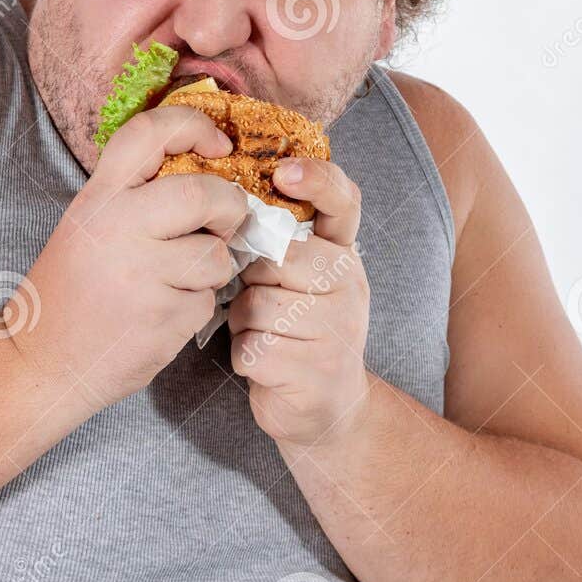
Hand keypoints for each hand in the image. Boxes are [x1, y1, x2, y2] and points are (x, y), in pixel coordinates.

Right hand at [11, 106, 248, 404]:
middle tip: (225, 220)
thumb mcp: (88, 226)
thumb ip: (135, 196)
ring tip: (176, 280)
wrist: (40, 362)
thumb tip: (208, 170)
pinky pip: (207, 299)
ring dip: (211, 268)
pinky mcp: (163, 318)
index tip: (218, 143)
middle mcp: (118, 228)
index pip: (149, 132)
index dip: (194, 126)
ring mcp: (142, 274)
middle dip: (229, 206)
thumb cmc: (71, 291)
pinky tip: (163, 313)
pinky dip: (196, 306)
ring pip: (215, 254)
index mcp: (97, 198)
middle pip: (203, 193)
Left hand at [228, 157, 373, 447]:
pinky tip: (265, 364)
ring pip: (256, 305)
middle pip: (275, 260)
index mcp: (343, 255)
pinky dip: (245, 358)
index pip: (342, 202)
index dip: (316, 179)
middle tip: (262, 303)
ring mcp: (338, 330)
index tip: (284, 172)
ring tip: (264, 335)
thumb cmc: (297, 332)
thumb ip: (281, 246)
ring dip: (244, 323)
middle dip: (251, 282)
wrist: (326, 408)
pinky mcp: (315, 370)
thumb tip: (232, 209)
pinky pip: (253, 348)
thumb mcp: (299, 281)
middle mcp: (349, 286)